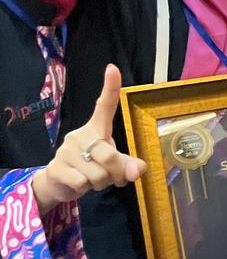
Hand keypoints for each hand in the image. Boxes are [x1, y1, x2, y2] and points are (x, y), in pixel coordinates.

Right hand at [32, 65, 146, 213]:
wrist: (60, 183)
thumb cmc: (93, 167)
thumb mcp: (114, 166)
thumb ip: (128, 165)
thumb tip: (138, 171)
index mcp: (96, 129)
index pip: (104, 105)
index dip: (110, 88)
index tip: (113, 68)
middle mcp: (80, 135)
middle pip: (108, 154)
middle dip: (117, 172)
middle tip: (115, 179)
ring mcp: (65, 150)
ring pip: (97, 173)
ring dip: (102, 183)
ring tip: (93, 180)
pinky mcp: (55, 168)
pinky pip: (82, 183)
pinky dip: (86, 189)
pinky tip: (79, 184)